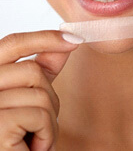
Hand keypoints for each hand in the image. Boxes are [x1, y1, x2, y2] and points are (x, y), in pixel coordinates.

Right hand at [0, 31, 80, 150]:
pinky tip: (32, 148)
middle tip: (40, 120)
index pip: (13, 43)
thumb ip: (44, 68)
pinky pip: (38, 116)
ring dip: (49, 120)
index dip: (44, 38)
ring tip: (35, 137)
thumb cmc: (20, 134)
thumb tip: (68, 40)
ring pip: (39, 93)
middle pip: (31, 70)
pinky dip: (46, 134)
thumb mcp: (32, 96)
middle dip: (48, 95)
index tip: (74, 38)